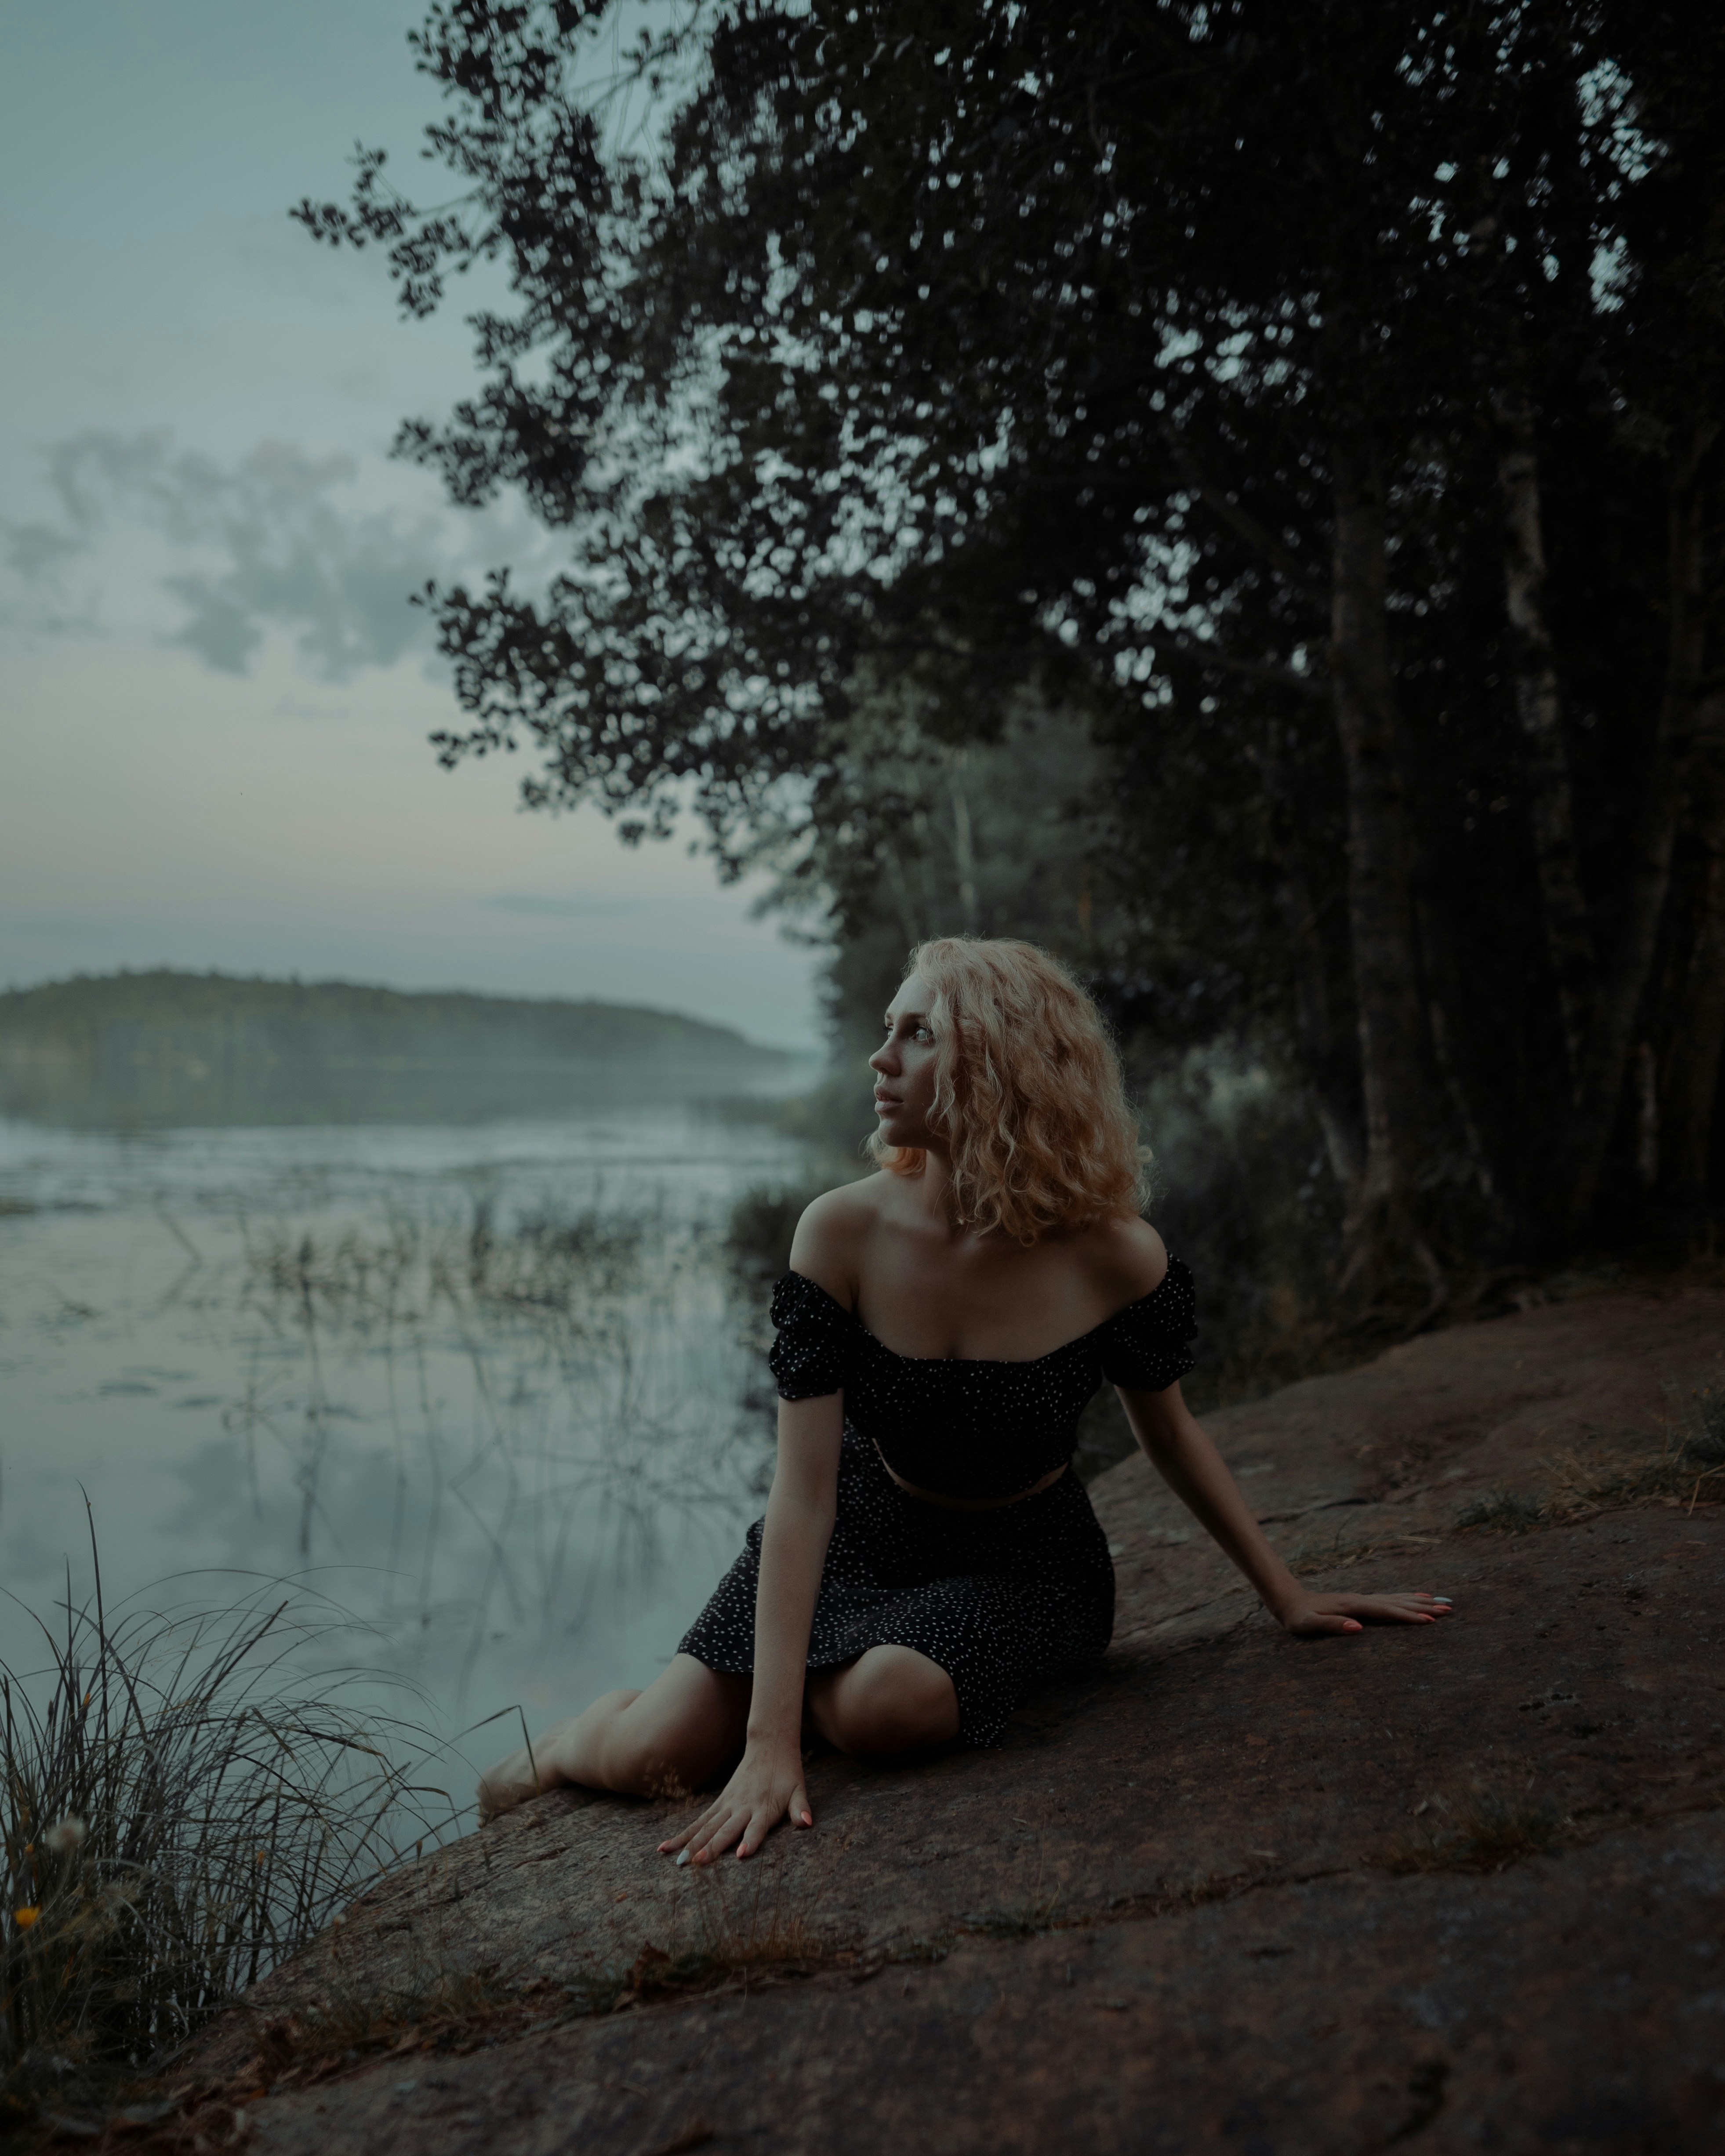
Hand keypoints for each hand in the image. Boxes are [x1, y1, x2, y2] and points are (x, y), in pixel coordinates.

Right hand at [657, 1737, 811, 1863]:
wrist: (769, 1746)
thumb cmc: (787, 1774)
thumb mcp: (798, 1790)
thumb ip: (800, 1808)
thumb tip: (808, 1823)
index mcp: (764, 1807)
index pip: (757, 1827)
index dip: (751, 1839)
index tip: (741, 1854)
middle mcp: (743, 1807)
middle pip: (726, 1830)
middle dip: (712, 1847)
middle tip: (697, 1863)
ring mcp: (727, 1805)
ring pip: (706, 1827)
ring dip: (691, 1844)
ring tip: (677, 1861)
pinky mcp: (718, 1804)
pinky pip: (698, 1822)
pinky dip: (682, 1834)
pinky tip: (666, 1847)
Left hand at [1276, 1588, 1451, 1636]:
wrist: (1289, 1600)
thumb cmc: (1298, 1618)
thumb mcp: (1309, 1625)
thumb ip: (1332, 1625)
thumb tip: (1358, 1628)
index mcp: (1353, 1606)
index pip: (1386, 1611)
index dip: (1408, 1617)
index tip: (1429, 1621)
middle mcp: (1361, 1599)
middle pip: (1398, 1602)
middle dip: (1423, 1607)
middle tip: (1449, 1610)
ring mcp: (1363, 1598)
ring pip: (1398, 1598)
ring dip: (1420, 1601)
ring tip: (1444, 1602)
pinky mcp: (1362, 1600)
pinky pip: (1390, 1598)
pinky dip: (1407, 1597)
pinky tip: (1419, 1596)